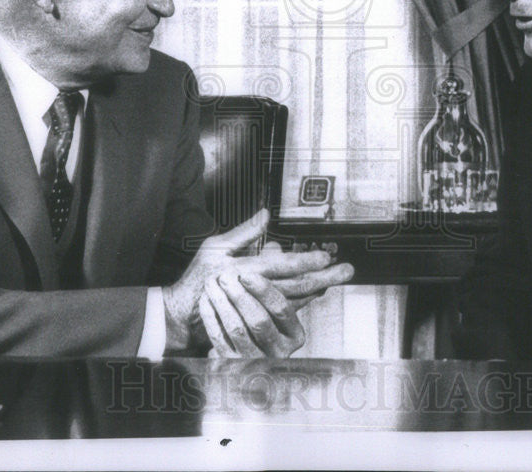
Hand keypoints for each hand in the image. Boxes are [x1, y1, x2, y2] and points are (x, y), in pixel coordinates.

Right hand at [162, 210, 351, 350]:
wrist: (186, 315)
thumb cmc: (198, 279)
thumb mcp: (214, 247)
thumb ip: (244, 232)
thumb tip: (266, 215)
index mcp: (245, 271)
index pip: (283, 266)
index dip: (306, 261)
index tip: (326, 256)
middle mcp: (256, 291)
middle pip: (298, 285)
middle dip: (325, 277)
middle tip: (345, 270)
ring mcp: (259, 307)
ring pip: (296, 299)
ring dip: (318, 289)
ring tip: (336, 278)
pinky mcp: (260, 317)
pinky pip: (287, 309)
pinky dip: (304, 299)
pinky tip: (316, 291)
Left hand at [200, 271, 305, 356]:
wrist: (219, 339)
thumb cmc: (252, 308)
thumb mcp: (269, 290)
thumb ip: (270, 262)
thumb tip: (266, 224)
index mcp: (293, 332)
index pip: (283, 309)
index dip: (266, 291)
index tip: (249, 275)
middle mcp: (277, 349)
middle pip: (260, 320)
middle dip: (241, 296)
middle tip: (226, 276)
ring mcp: (254, 358)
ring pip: (237, 328)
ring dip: (223, 303)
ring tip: (211, 283)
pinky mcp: (232, 363)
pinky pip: (219, 339)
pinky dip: (211, 317)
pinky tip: (205, 300)